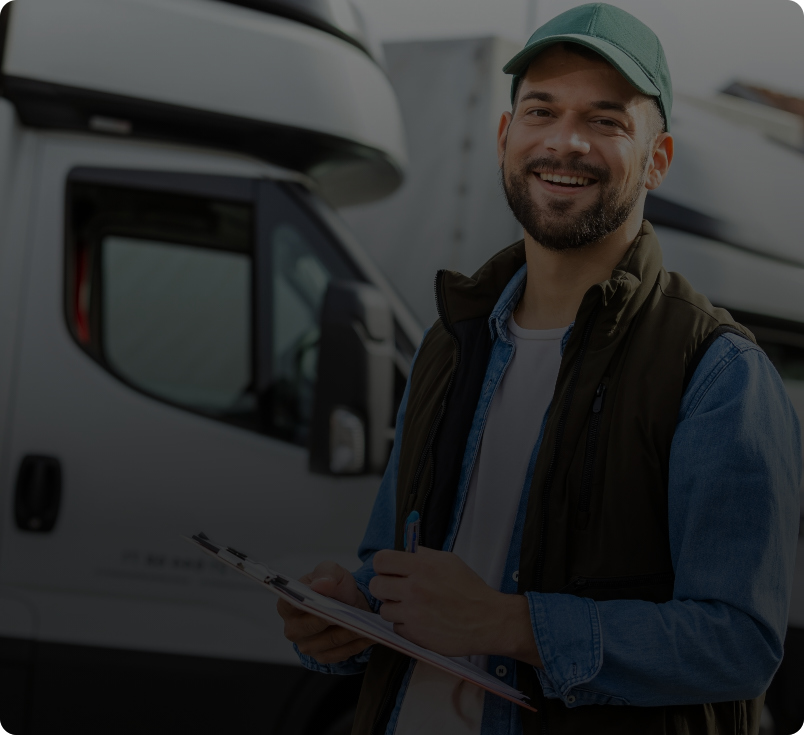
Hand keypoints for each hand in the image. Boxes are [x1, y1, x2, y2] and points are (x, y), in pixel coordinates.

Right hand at [277, 561, 373, 664]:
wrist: (347, 603)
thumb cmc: (334, 587)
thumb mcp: (332, 571)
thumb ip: (327, 574)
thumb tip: (322, 584)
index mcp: (287, 604)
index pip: (290, 604)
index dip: (306, 603)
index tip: (324, 601)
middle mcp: (293, 629)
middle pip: (314, 625)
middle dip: (335, 618)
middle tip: (353, 613)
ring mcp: (307, 646)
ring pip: (332, 640)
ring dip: (351, 632)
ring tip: (368, 623)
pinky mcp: (323, 657)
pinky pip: (342, 652)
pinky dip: (357, 643)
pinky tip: (369, 634)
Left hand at [369, 547, 541, 665]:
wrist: (488, 620)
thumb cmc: (470, 590)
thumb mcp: (448, 561)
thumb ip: (422, 556)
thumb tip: (403, 554)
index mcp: (422, 566)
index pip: (381, 561)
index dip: (383, 566)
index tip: (389, 570)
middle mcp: (414, 589)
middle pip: (376, 586)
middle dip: (385, 587)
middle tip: (397, 590)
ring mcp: (413, 614)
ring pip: (384, 610)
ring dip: (395, 609)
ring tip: (413, 607)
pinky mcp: (415, 636)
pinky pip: (396, 628)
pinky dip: (405, 626)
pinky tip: (421, 621)